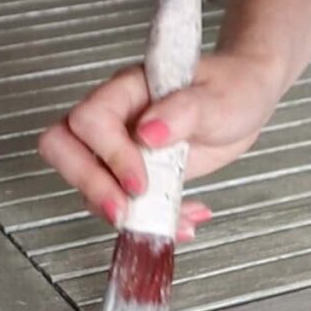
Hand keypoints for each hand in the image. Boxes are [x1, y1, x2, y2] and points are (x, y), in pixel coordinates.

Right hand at [38, 52, 284, 240]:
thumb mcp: (216, 99)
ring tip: (168, 223)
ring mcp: (124, 148)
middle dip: (90, 186)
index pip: (90, 120)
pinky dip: (154, 221)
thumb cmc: (231, 88)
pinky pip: (127, 202)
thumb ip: (183, 111)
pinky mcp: (141, 174)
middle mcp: (118, 119)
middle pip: (64, 147)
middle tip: (124, 212)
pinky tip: (185, 220)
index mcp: (128, 91)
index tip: (140, 181)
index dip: (109, 155)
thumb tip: (148, 132)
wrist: (246, 101)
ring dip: (123, 212)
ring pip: (90, 182)